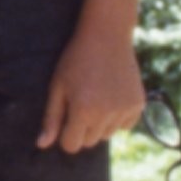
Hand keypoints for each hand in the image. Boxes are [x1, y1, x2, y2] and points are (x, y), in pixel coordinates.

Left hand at [38, 24, 144, 153]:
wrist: (107, 35)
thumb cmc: (76, 60)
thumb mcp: (58, 86)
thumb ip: (51, 118)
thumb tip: (42, 145)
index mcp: (83, 111)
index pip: (71, 145)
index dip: (66, 134)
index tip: (67, 117)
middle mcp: (106, 114)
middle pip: (89, 142)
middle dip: (83, 128)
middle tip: (82, 101)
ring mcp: (124, 109)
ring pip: (107, 135)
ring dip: (101, 124)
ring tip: (98, 97)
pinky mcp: (138, 104)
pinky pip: (125, 126)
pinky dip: (118, 118)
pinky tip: (113, 96)